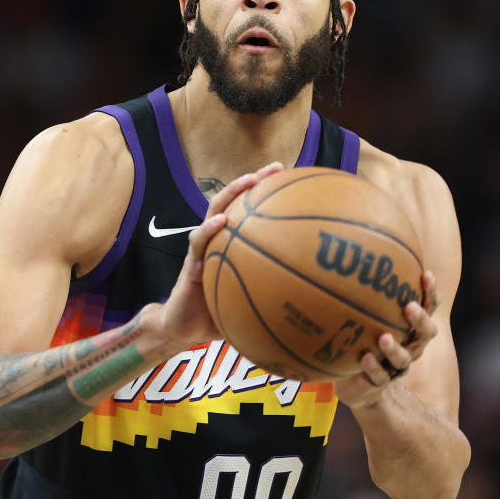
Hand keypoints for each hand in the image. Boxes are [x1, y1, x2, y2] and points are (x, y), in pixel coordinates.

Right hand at [154, 162, 284, 346]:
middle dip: (253, 181)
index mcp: (232, 247)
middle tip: (276, 169)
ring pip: (214, 212)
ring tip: (248, 181)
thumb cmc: (219, 316)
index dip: (269, 196)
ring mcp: (202, 250)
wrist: (183, 329)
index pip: (250, 214)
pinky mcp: (190, 263)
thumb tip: (316, 306)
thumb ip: (275, 298)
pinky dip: (209, 229)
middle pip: (235, 202)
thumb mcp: (253, 306)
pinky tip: (222, 222)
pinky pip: (199, 242)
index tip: (294, 181)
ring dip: (231, 193)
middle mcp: (218, 241)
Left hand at [334, 270, 439, 407]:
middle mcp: (409, 347)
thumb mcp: (362, 317)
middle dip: (419, 319)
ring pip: (403, 359)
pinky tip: (363, 357)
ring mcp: (395, 367)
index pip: (427, 308)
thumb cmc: (362, 341)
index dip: (430, 292)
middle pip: (425, 333)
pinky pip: (379, 377)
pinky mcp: (378, 383)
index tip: (425, 273)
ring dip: (394, 348)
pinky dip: (373, 367)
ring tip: (383, 337)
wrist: (358, 385)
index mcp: (409, 329)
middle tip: (409, 306)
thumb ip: (361, 294)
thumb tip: (346, 252)